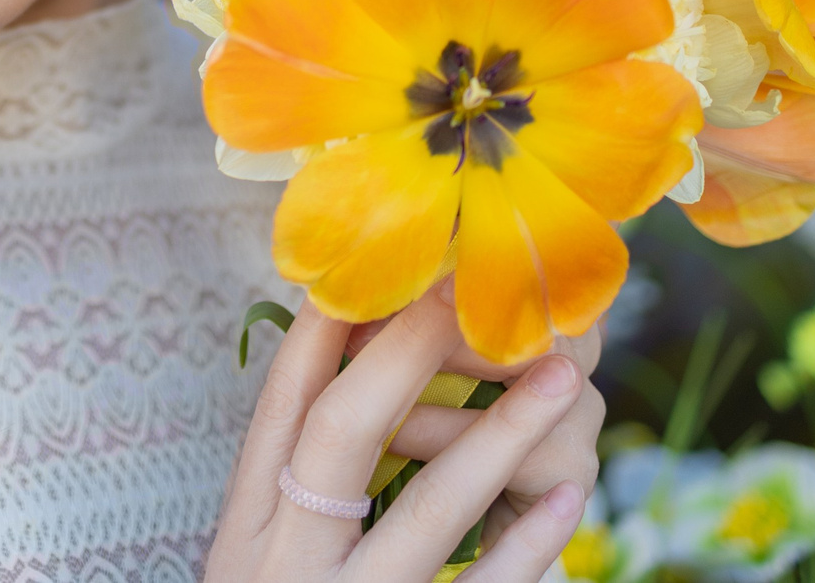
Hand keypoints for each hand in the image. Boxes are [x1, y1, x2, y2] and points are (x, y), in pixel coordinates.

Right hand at [204, 286, 600, 581]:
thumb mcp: (262, 560)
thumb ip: (300, 487)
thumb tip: (357, 362)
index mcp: (242, 533)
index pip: (280, 409)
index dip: (326, 330)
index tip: (384, 262)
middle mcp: (281, 569)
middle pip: (340, 437)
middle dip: (407, 354)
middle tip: (468, 293)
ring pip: (423, 515)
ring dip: (498, 435)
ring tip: (564, 378)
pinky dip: (527, 546)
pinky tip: (572, 498)